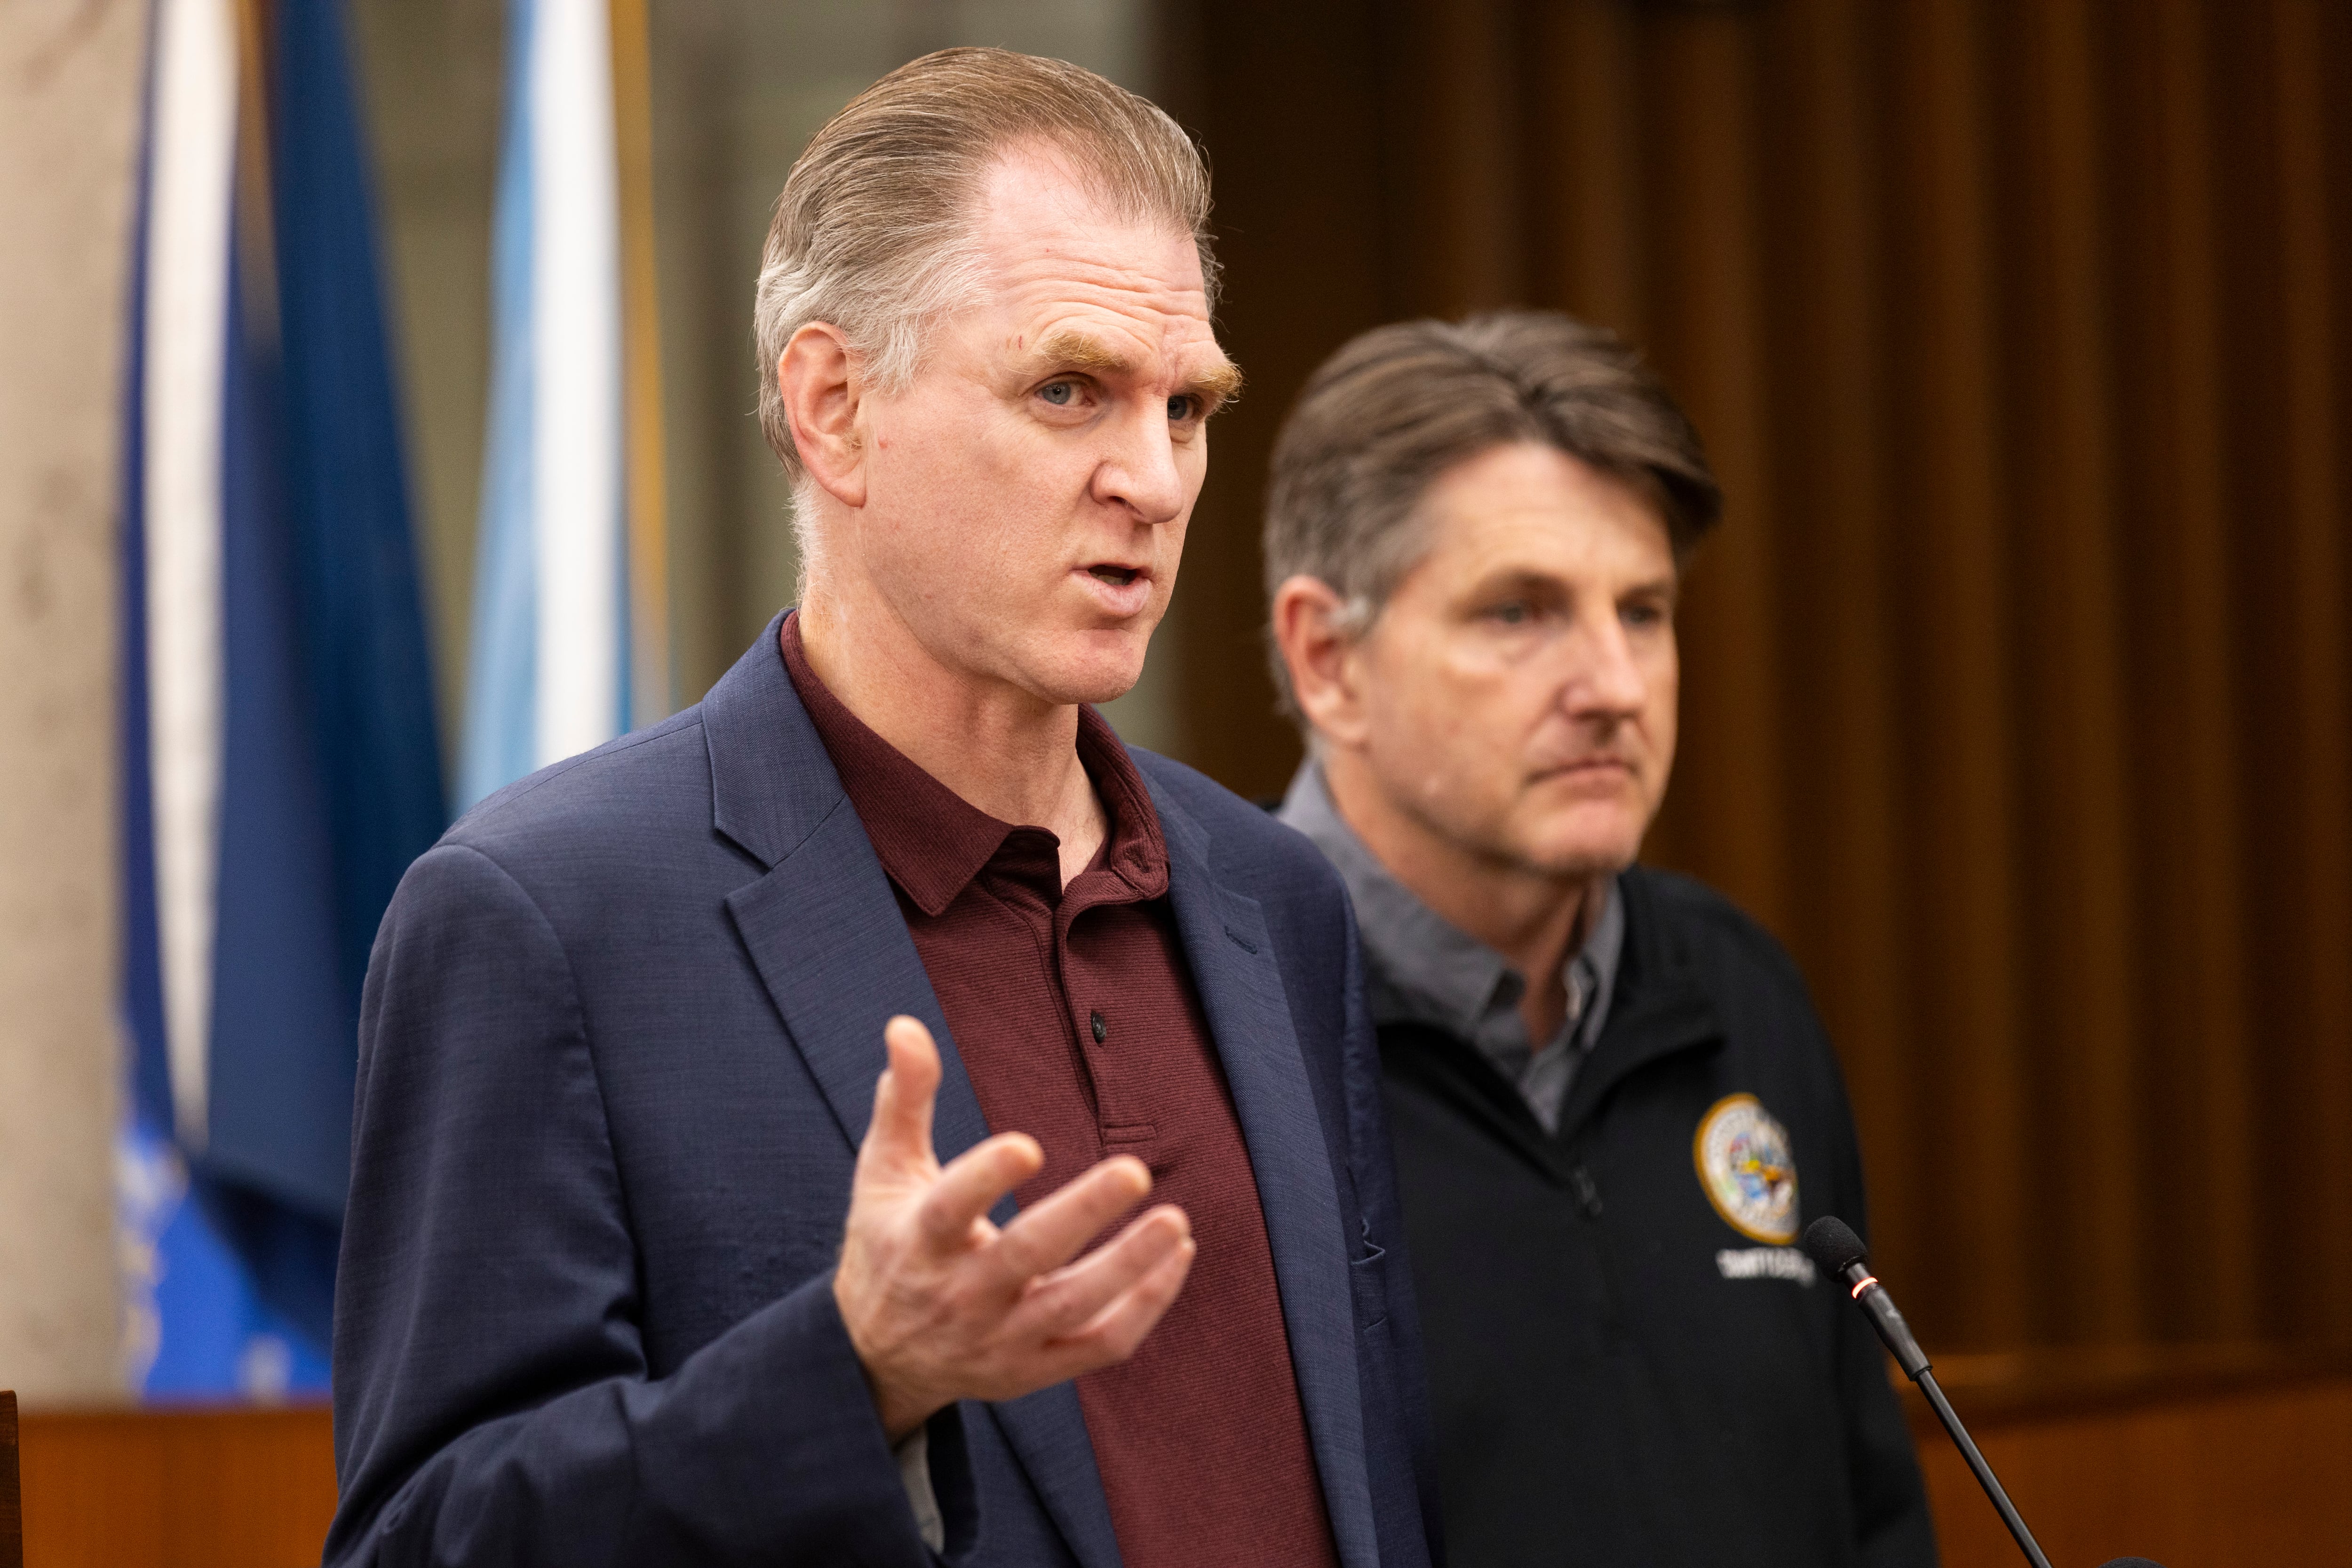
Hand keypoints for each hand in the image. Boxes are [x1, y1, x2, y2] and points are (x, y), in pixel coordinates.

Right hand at [833, 1015, 1194, 1440]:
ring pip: (1073, 1308)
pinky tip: (1178, 1256)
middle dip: (1082, 1215)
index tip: (1027, 1145)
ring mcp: (1000, 1339)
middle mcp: (959, 1295)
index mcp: (919, 1240)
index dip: (986, 1178)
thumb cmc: (889, 1243)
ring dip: (1130, 1267)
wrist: (875, 1359)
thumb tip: (905, 1024)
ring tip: (1178, 1221)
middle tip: (1136, 1170)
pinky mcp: (1034, 1369)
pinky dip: (1146, 1306)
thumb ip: (905, 1100)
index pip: (950, 1210)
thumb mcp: (884, 1173)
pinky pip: (1101, 1345)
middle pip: (1025, 1258)